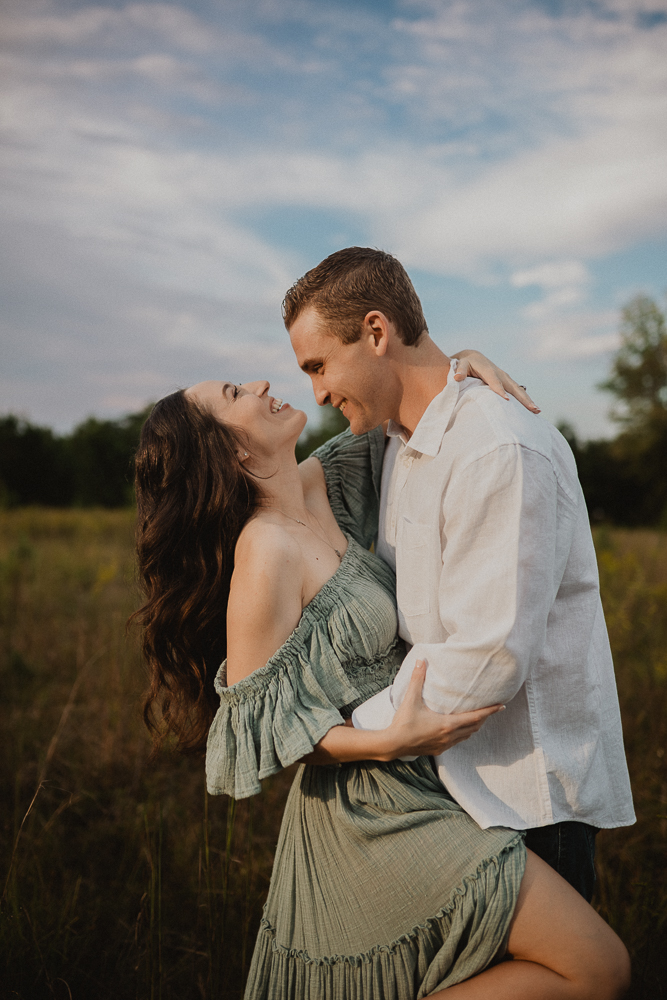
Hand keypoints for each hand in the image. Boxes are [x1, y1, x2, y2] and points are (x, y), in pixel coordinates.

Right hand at [387, 660, 503, 757]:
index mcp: (447, 724)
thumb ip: (417, 679)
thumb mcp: (410, 699)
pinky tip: (458, 729)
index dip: (490, 711)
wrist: (393, 744)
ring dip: (474, 727)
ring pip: (466, 736)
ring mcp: (444, 745)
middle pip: (474, 727)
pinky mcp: (438, 750)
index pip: (475, 717)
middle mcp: (449, 736)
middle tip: (490, 709)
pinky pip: (457, 742)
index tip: (502, 706)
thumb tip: (422, 660)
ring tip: (477, 717)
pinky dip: (463, 734)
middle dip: (484, 718)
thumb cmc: (403, 723)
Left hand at [452, 350, 539, 412]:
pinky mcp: (507, 382)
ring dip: (527, 400)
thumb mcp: (459, 364)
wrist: (472, 357)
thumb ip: (459, 370)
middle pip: (512, 386)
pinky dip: (524, 400)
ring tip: (537, 411)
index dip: (499, 389)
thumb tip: (456, 377)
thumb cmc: (464, 363)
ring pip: (518, 390)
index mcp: (487, 369)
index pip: (494, 380)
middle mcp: (500, 373)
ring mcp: (505, 378)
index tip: (506, 400)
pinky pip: (517, 392)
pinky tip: (532, 410)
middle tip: (532, 408)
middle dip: (522, 397)